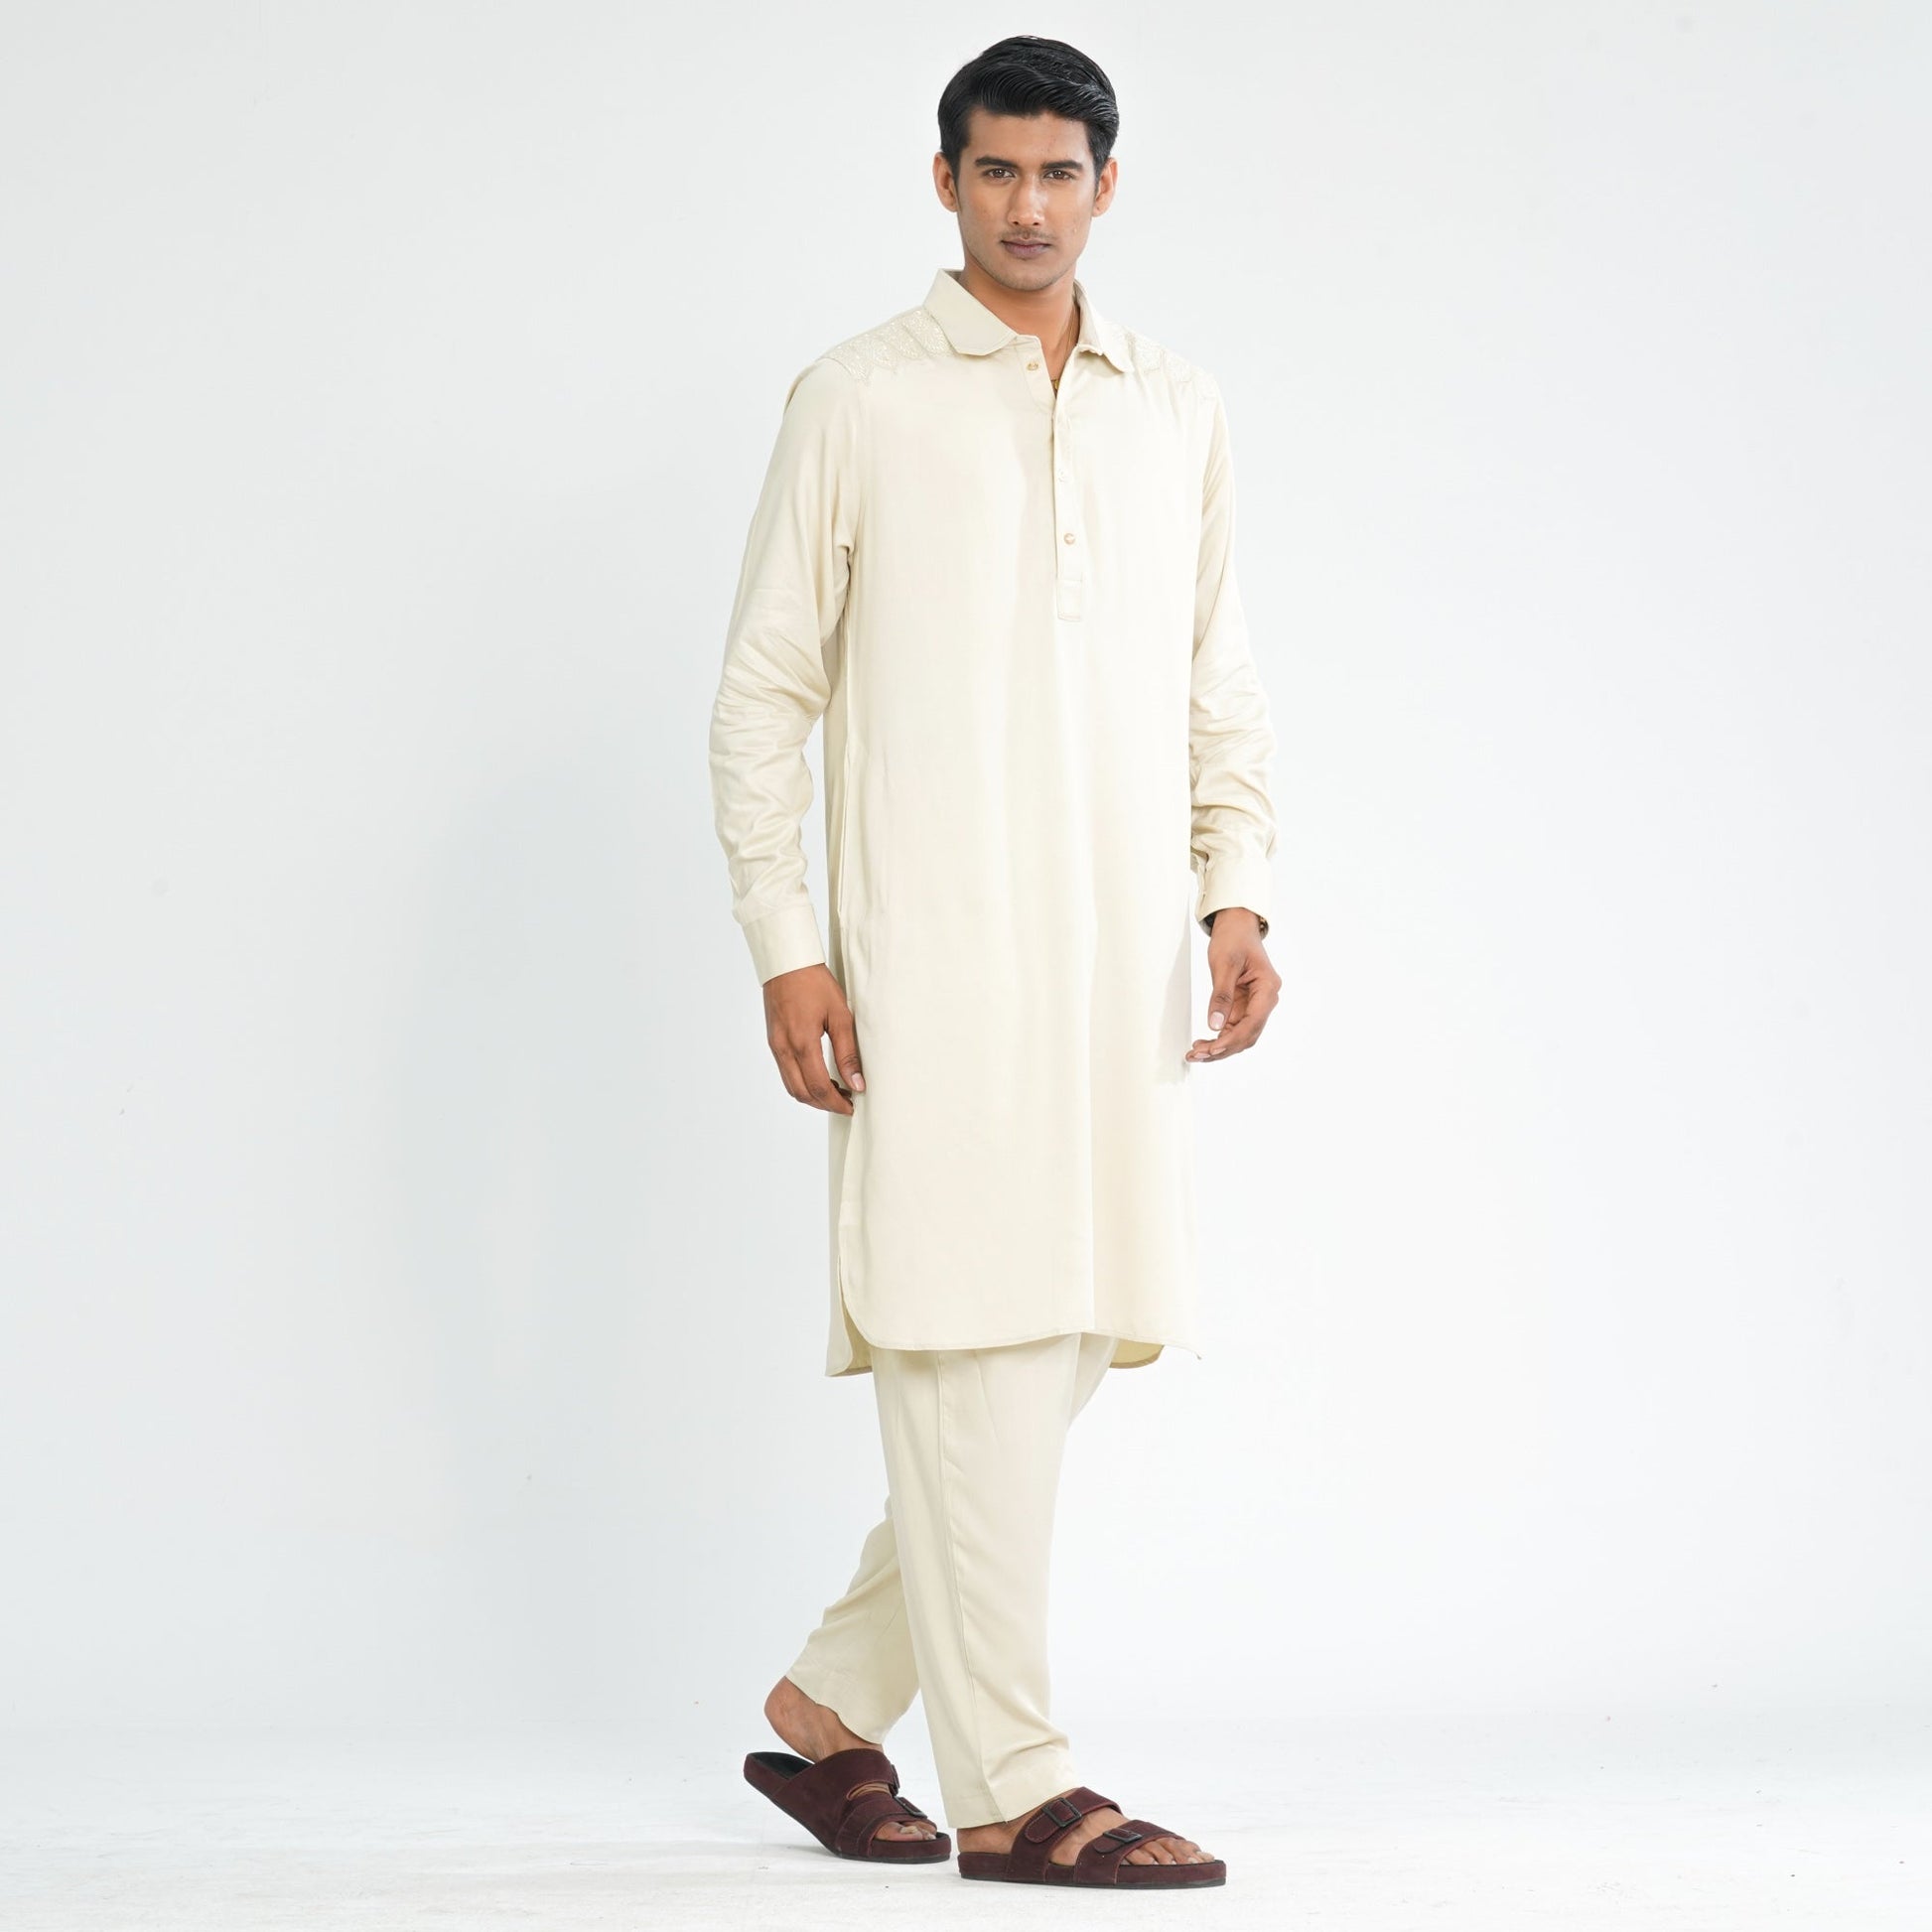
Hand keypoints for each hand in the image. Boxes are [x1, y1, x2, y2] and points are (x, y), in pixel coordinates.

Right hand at [762, 963, 865, 1112]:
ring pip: (792, 1087)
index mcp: (802, 1042)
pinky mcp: (773, 1042)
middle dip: (825, 1104)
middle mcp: (784, 1049)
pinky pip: (786, 1074)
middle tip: (847, 1103)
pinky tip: (820, 1077)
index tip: (853, 1106)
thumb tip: (857, 1083)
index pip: (819, 1087)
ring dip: (813, 1096)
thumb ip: (847, 1052)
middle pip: (803, 1094)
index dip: (836, 1103)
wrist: (786, 963)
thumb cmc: (815, 983)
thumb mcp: (839, 1015)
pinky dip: (803, 1084)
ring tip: (837, 1092)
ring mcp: (776, 1047)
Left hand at [1186, 909, 1279, 1062]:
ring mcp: (1256, 1004)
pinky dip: (1219, 1038)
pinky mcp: (1244, 1005)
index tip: (1212, 1049)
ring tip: (1196, 1053)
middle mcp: (1266, 999)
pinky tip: (1203, 1044)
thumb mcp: (1224, 964)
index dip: (1232, 1039)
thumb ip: (1220, 996)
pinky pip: (1233, 1027)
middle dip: (1223, 1048)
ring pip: (1241, 1035)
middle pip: (1248, 1034)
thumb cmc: (1233, 939)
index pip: (1253, 1021)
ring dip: (1220, 1047)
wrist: (1236, 925)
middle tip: (1197, 1055)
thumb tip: (1214, 1025)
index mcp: (1268, 987)